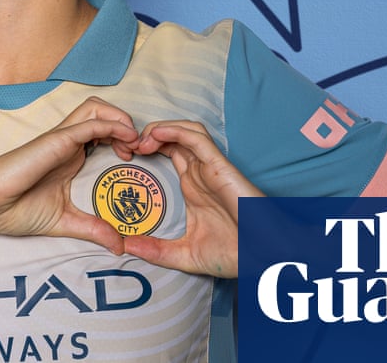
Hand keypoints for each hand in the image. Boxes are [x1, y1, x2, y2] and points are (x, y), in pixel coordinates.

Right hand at [0, 97, 139, 253]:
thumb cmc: (15, 210)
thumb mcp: (65, 222)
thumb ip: (93, 230)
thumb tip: (120, 246)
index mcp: (70, 155)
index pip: (102, 130)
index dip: (124, 138)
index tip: (136, 161)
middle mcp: (67, 142)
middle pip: (102, 110)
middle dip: (126, 123)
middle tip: (138, 150)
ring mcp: (61, 139)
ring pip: (96, 107)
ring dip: (121, 119)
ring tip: (132, 143)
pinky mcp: (55, 141)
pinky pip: (88, 123)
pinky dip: (111, 126)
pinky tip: (126, 141)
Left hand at [117, 121, 263, 277]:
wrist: (263, 258)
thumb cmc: (234, 255)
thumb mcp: (184, 255)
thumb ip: (156, 250)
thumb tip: (124, 246)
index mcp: (192, 186)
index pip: (167, 153)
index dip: (145, 148)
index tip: (123, 156)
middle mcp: (200, 172)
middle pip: (171, 137)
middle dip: (146, 134)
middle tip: (124, 145)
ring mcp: (210, 167)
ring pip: (184, 131)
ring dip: (159, 128)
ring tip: (138, 140)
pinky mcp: (220, 166)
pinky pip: (197, 139)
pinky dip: (176, 131)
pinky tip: (156, 135)